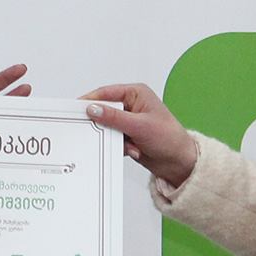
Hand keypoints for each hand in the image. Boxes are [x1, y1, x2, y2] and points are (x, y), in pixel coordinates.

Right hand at [81, 83, 196, 186]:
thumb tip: (93, 109)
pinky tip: (134, 151)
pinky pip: (113, 139)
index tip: (76, 108)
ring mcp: (129, 121)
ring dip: (116, 139)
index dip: (90, 100)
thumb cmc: (169, 138)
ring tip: (130, 145)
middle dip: (105, 125)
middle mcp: (132, 105)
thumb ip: (113, 117)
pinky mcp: (128, 135)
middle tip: (94, 132)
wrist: (179, 162)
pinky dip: (120, 147)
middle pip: (104, 111)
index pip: (106, 93)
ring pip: (108, 127)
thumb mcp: (139, 126)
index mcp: (136, 94)